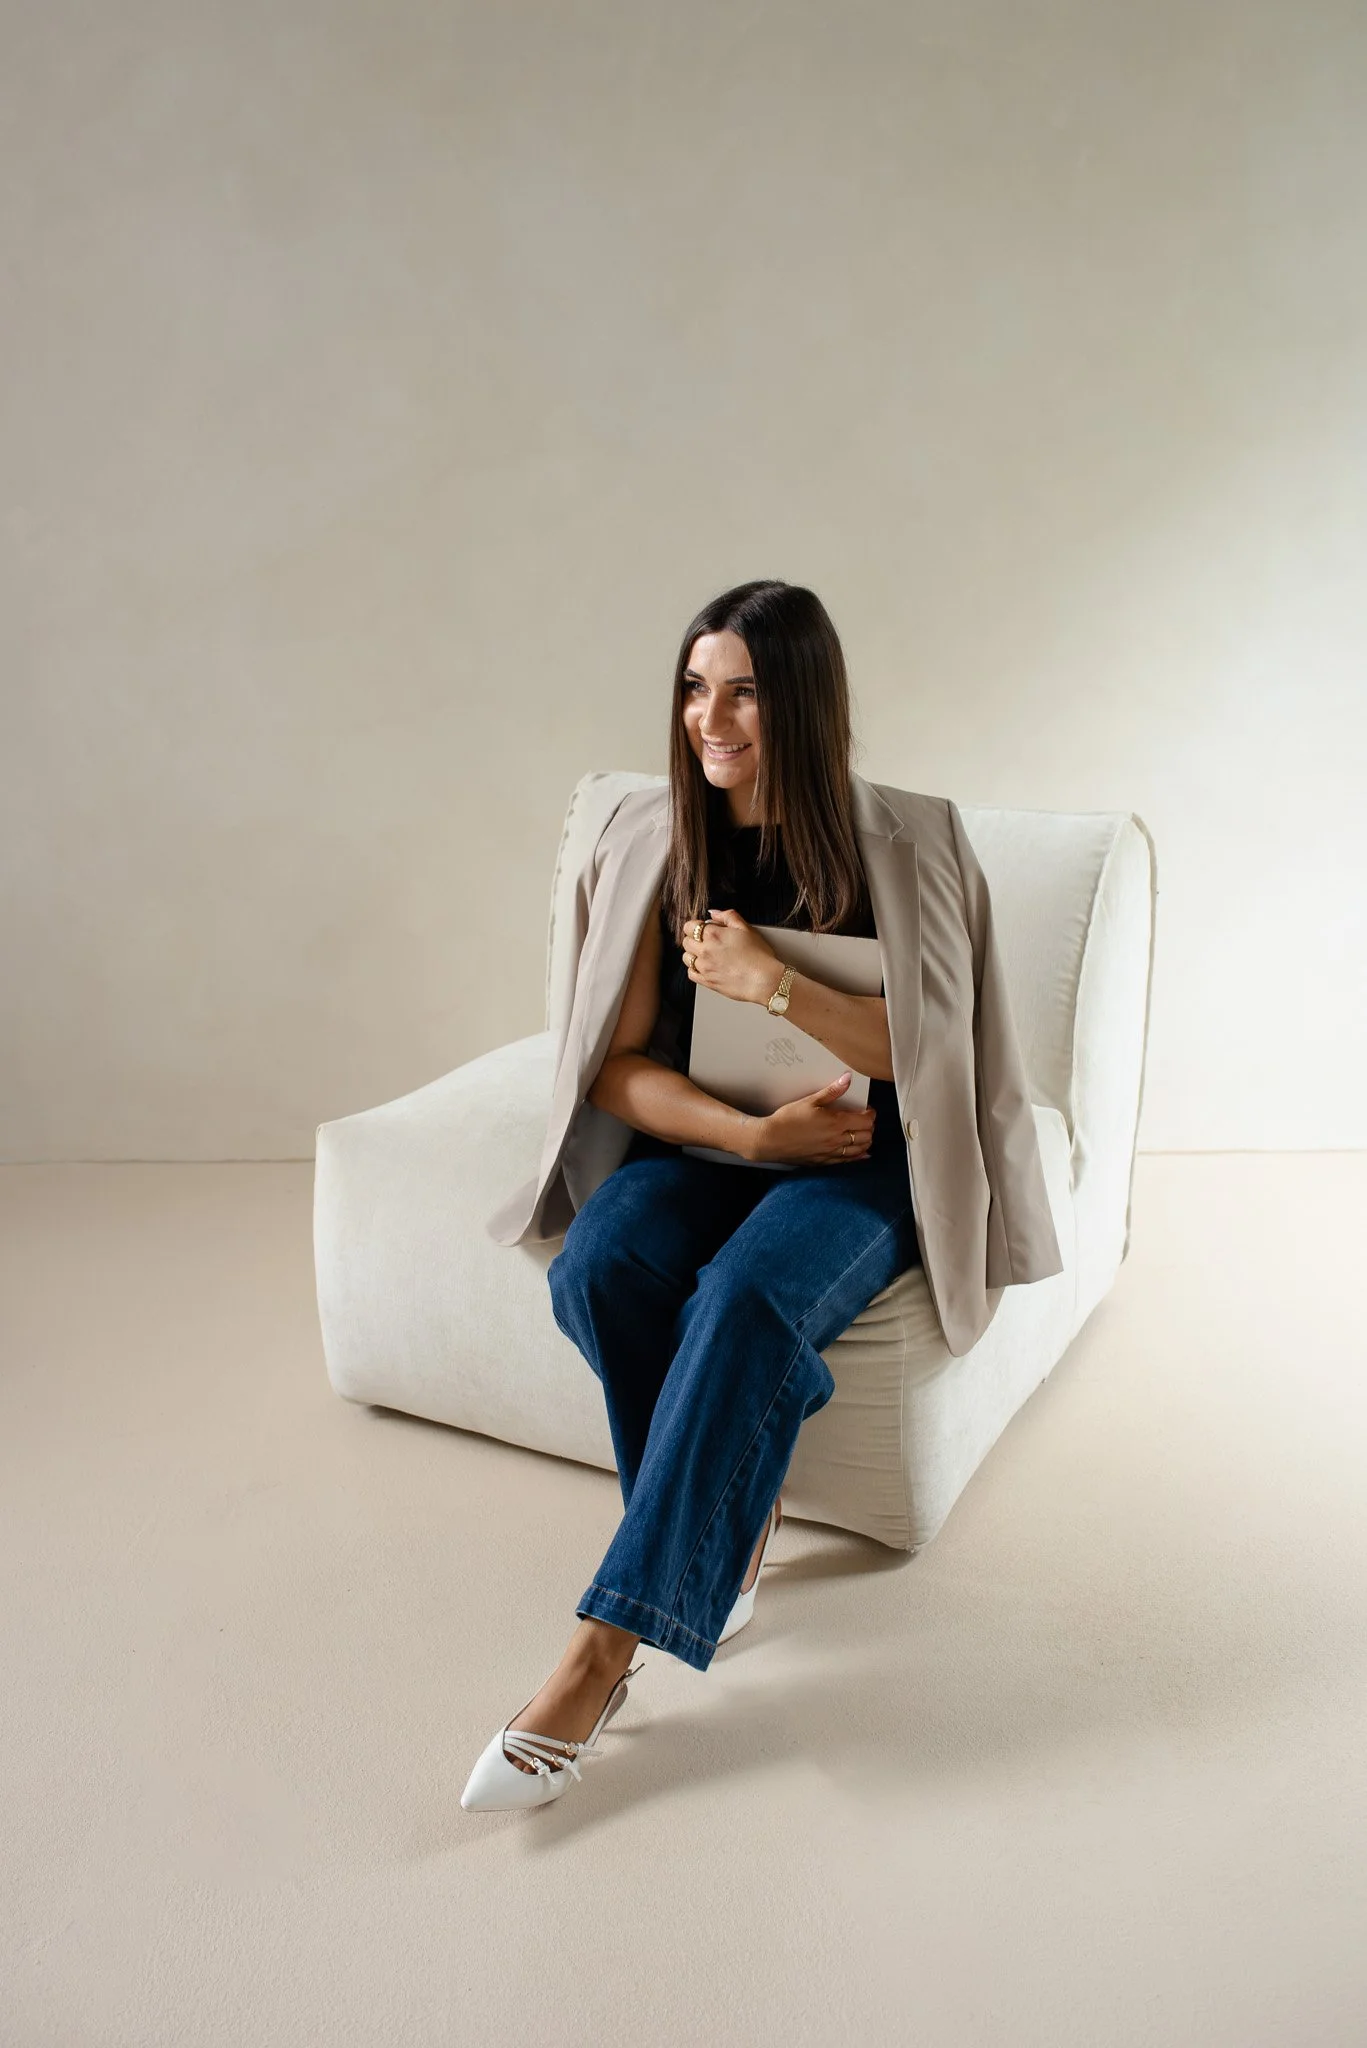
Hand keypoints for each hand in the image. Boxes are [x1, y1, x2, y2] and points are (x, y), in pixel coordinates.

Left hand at [676, 906, 782, 1006]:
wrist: (763, 980)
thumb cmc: (759, 956)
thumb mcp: (746, 928)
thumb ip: (728, 916)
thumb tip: (714, 913)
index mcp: (713, 935)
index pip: (689, 926)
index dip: (695, 926)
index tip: (702, 929)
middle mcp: (705, 950)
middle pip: (686, 941)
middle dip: (694, 939)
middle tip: (705, 941)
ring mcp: (704, 967)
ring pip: (686, 957)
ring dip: (693, 954)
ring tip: (706, 954)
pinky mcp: (707, 981)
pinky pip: (691, 973)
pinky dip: (694, 969)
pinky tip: (705, 966)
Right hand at [748, 1072, 875, 1164]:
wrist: (770, 1140)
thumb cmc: (788, 1119)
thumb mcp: (810, 1101)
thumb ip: (832, 1091)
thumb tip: (848, 1079)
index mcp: (836, 1123)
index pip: (866, 1120)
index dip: (870, 1114)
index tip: (867, 1109)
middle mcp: (837, 1140)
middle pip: (866, 1136)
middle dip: (869, 1127)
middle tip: (864, 1119)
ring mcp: (831, 1153)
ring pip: (859, 1150)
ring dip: (865, 1141)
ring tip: (862, 1133)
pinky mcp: (824, 1162)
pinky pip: (848, 1161)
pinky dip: (858, 1156)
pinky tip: (862, 1154)